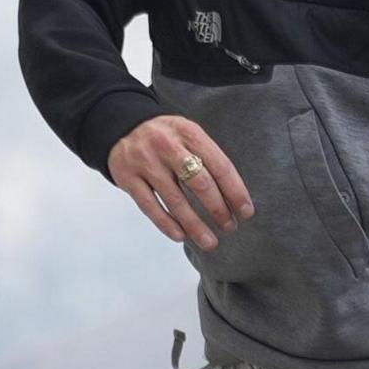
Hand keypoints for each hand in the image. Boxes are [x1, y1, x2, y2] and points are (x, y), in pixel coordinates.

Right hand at [108, 116, 252, 250]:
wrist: (122, 127)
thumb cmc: (166, 138)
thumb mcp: (188, 135)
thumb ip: (208, 157)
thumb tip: (234, 197)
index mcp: (190, 134)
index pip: (220, 166)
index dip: (236, 192)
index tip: (246, 213)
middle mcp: (168, 146)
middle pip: (200, 183)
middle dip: (219, 210)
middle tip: (229, 228)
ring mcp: (146, 162)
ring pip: (175, 200)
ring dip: (195, 225)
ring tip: (209, 242)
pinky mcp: (127, 177)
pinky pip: (150, 206)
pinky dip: (166, 223)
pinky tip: (180, 236)